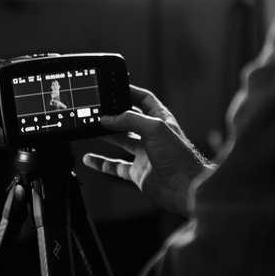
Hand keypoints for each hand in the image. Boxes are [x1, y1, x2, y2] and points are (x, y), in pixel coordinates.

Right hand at [81, 85, 214, 215]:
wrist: (184, 188)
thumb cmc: (178, 157)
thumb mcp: (155, 129)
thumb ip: (130, 120)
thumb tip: (108, 119)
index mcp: (160, 120)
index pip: (144, 99)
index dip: (130, 92)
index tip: (114, 87)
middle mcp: (152, 136)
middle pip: (129, 120)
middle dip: (113, 115)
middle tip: (98, 110)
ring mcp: (144, 154)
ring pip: (120, 141)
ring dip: (105, 136)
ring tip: (90, 129)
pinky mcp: (138, 172)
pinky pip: (115, 166)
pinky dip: (102, 163)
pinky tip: (90, 159)